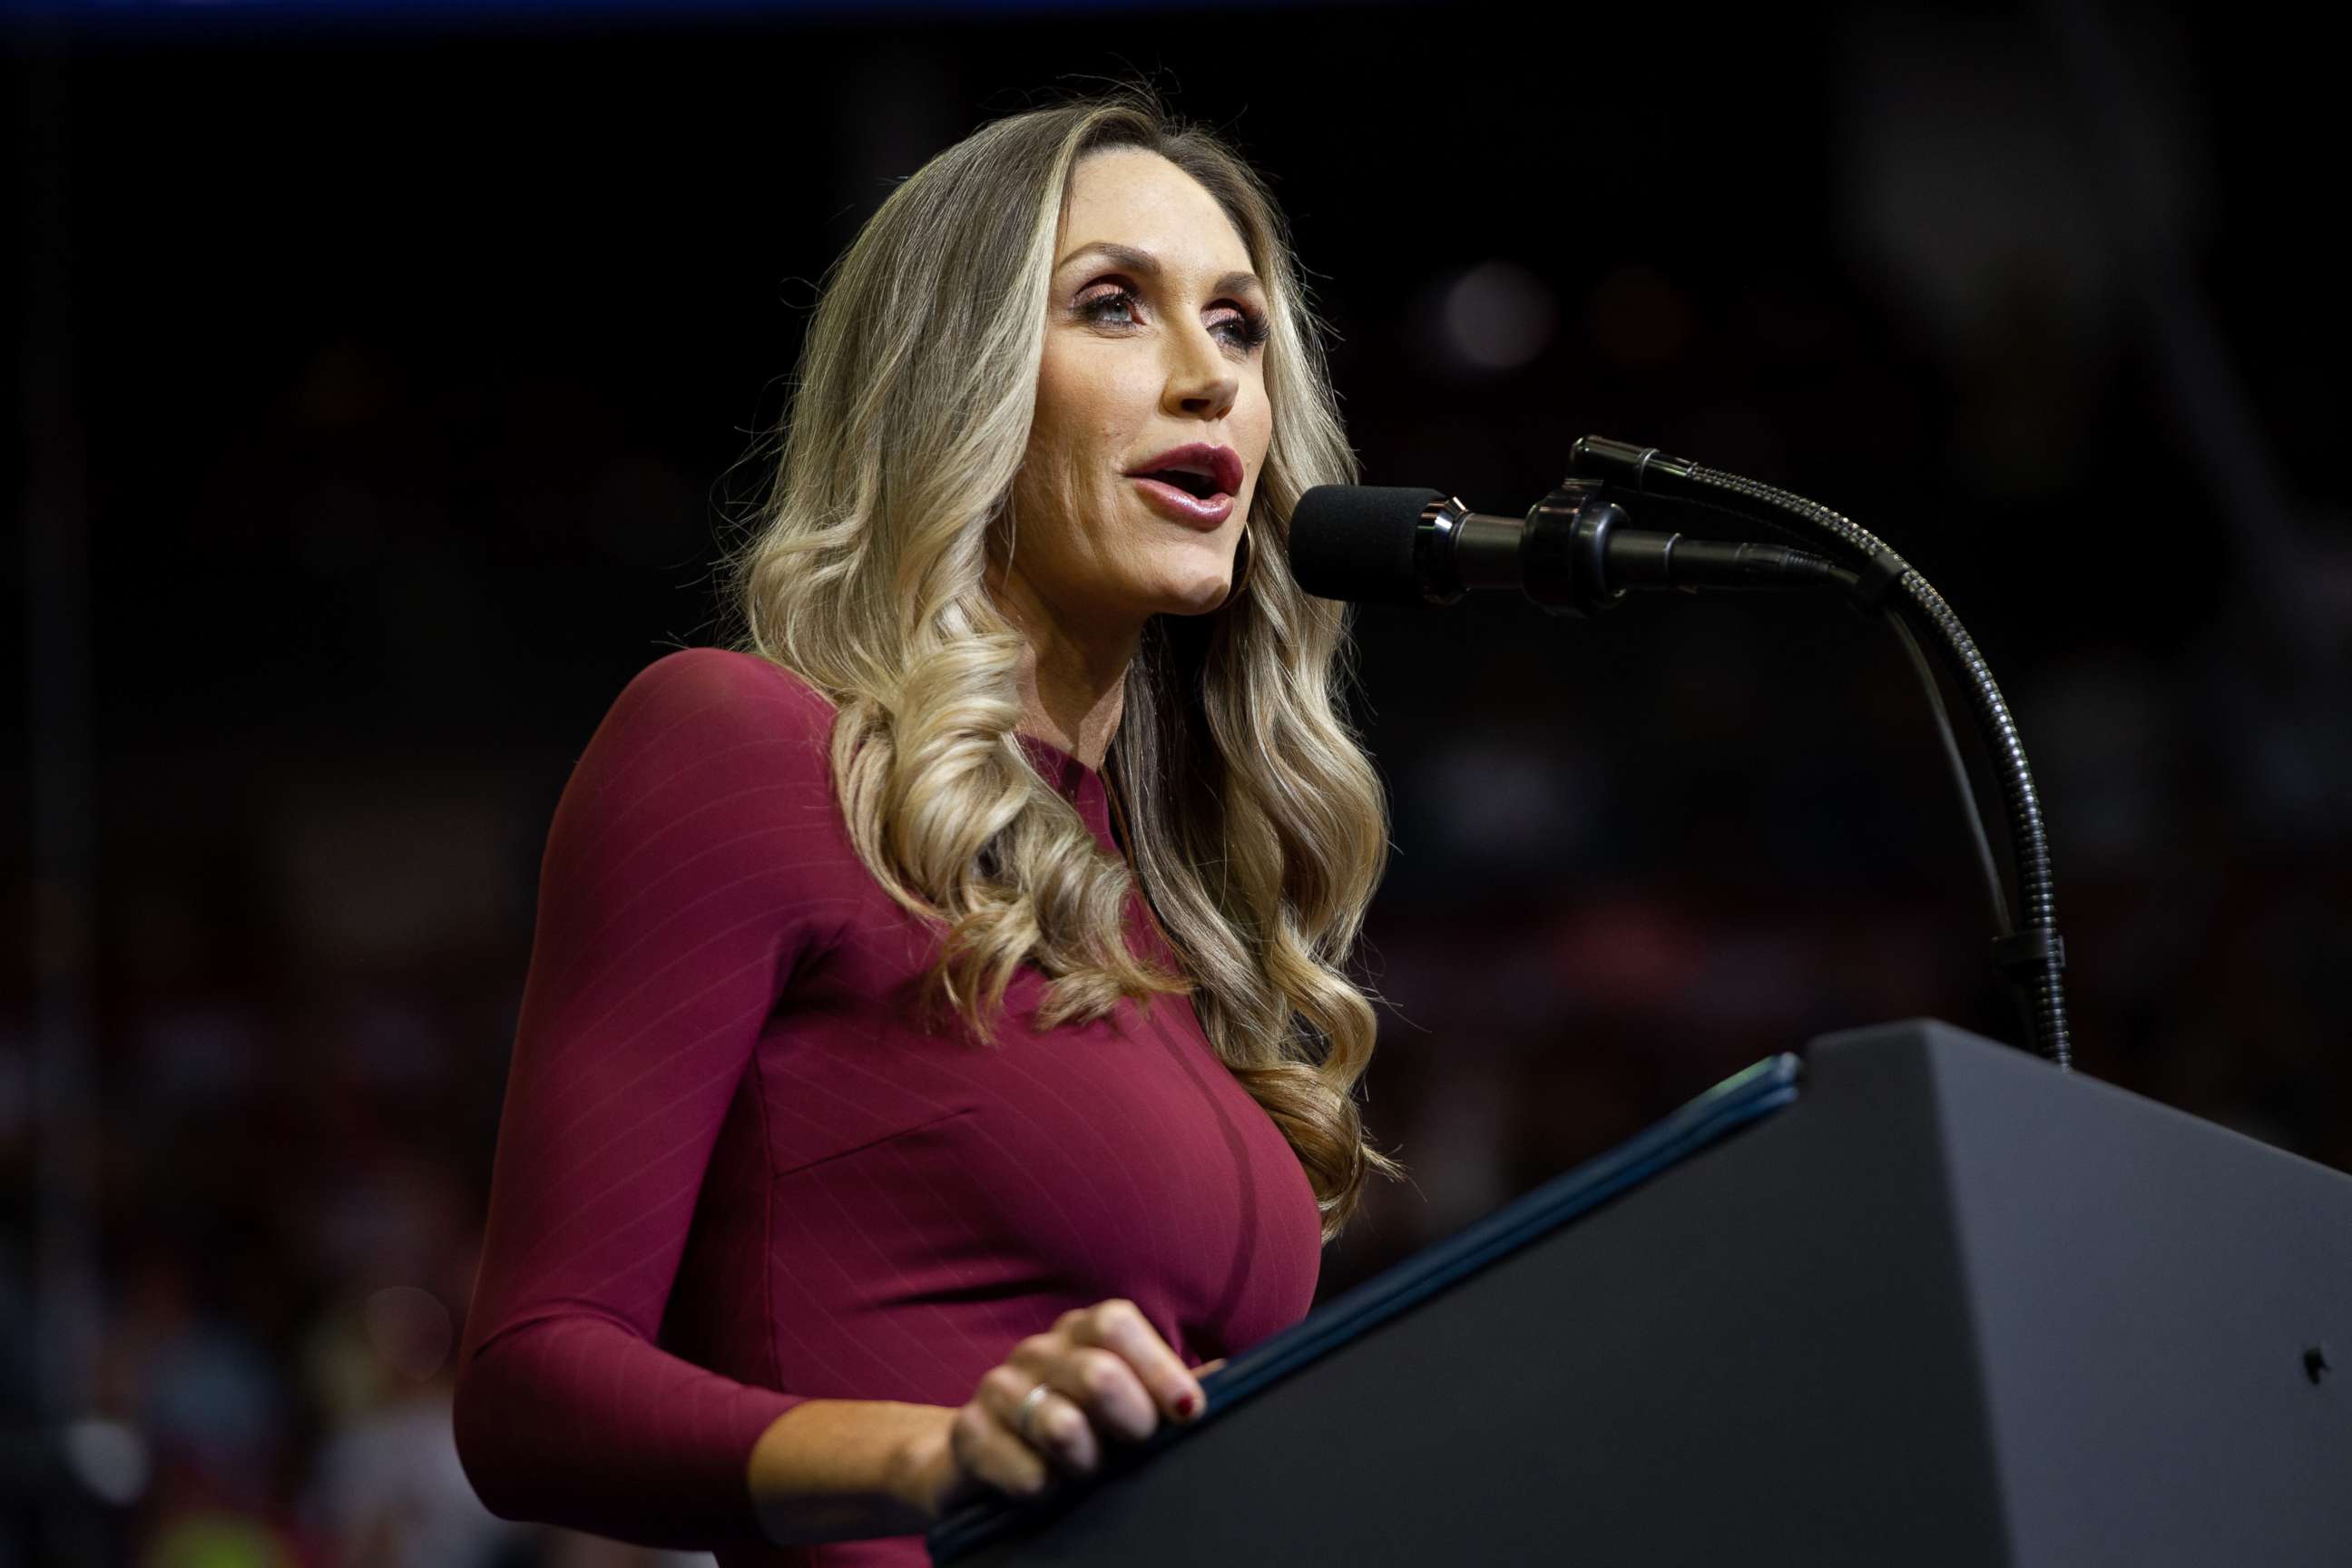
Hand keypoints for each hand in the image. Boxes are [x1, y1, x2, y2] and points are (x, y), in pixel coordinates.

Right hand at [897, 1299, 1207, 1518]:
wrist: (978, 1458)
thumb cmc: (1072, 1425)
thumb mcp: (1122, 1403)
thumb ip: (1167, 1389)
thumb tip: (1227, 1377)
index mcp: (1080, 1333)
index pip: (1117, 1324)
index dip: (1158, 1366)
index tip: (1190, 1411)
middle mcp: (1038, 1350)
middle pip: (1097, 1372)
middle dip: (1130, 1420)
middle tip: (1134, 1444)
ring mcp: (998, 1388)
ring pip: (1059, 1424)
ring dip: (1086, 1460)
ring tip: (1085, 1470)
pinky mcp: (969, 1434)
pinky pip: (1022, 1470)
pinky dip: (1044, 1488)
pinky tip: (1045, 1485)